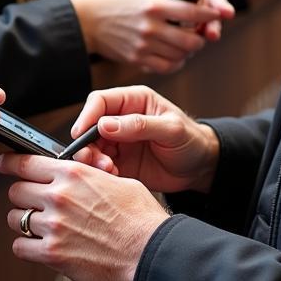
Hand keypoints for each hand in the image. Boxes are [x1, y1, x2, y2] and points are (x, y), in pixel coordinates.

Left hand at [0, 153, 168, 280]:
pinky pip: (20, 247)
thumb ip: (88, 176)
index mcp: (73, 173)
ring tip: (39, 225)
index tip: (4, 164)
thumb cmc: (139, 218)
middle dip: (22, 195)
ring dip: (24, 221)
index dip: (10, 163)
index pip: (26, 162)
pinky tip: (39, 246)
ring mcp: (53, 226)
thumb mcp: (117, 181)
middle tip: (31, 201)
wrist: (148, 251)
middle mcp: (59, 196)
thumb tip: (78, 174)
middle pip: (16, 191)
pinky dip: (26, 246)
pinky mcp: (52, 254)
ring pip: (16, 219)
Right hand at [64, 85, 219, 194]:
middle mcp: (121, 120)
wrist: (200, 168)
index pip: (100, 101)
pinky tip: (113, 179)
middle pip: (90, 127)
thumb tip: (105, 124)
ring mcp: (119, 143)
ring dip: (93, 160)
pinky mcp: (119, 164)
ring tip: (108, 170)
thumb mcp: (171, 129)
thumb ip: (139, 125)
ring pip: (92, 148)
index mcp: (133, 101)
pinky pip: (100, 168)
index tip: (80, 133)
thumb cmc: (191, 140)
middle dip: (87, 143)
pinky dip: (100, 174)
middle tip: (95, 159)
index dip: (87, 115)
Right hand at [70, 0, 232, 73]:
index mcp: (152, 6)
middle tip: (200, 31)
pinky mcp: (136, 60)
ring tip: (187, 42)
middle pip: (190, 40)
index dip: (209, 14)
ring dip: (189, 50)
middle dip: (201, 36)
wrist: (83, 22)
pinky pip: (165, 67)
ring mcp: (143, 47)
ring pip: (180, 56)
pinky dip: (175, 63)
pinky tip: (174, 54)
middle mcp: (150, 28)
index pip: (191, 12)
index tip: (216, 13)